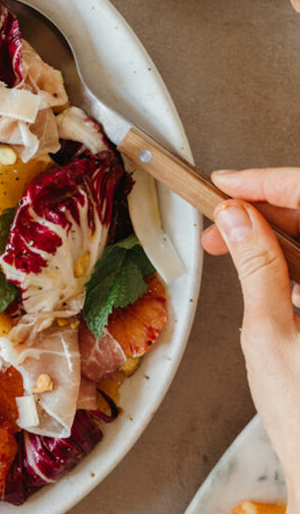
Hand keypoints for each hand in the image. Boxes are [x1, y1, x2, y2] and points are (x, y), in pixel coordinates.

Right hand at [202, 168, 299, 494]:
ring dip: (278, 234)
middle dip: (269, 207)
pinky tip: (264, 271)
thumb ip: (256, 264)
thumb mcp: (269, 332)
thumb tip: (238, 217)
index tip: (229, 184)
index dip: (268, 182)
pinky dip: (292, 263)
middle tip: (221, 215)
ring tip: (231, 242)